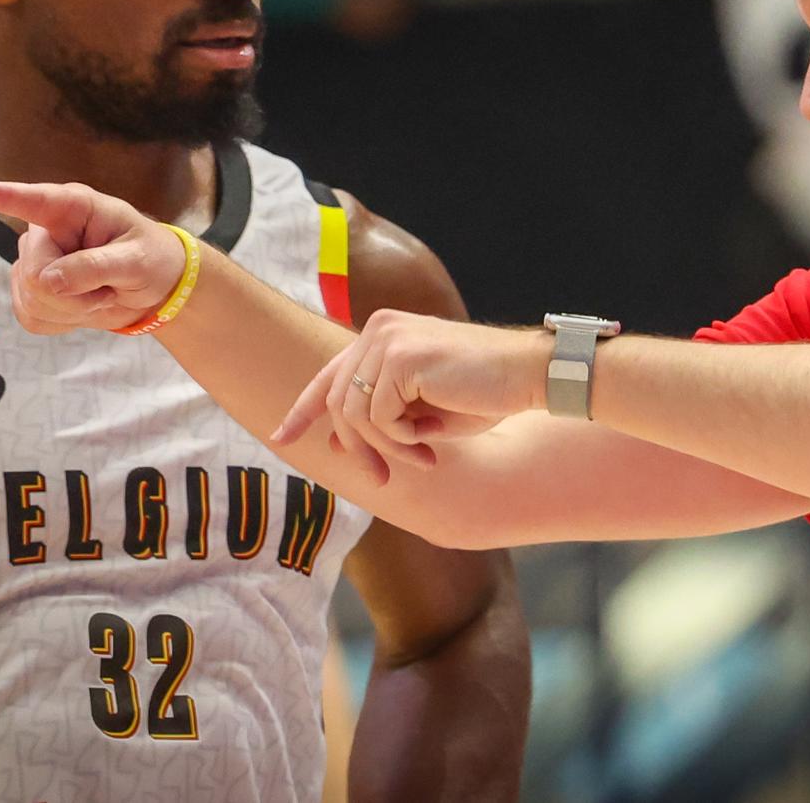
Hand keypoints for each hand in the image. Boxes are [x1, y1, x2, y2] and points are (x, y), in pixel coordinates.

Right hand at [0, 179, 186, 334]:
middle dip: (73, 293)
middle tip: (108, 288)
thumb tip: (47, 280)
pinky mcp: (30, 290)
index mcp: (73, 208)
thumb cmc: (151, 259)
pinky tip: (82, 307)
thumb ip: (95, 267)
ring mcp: (34, 260)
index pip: (31, 200)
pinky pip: (30, 316)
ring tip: (100, 293)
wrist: (153, 287)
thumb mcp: (136, 262)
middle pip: (35, 272)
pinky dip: (61, 322)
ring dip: (71, 310)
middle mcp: (46, 230)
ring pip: (30, 299)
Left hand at [272, 310, 550, 482]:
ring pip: (354, 416)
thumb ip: (382, 416)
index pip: (330, 373)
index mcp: (383, 334)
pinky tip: (432, 438)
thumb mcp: (423, 409)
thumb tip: (332, 441)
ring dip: (387, 449)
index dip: (302, 409)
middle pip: (337, 402)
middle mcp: (378, 328)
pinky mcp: (399, 358)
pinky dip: (402, 440)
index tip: (281, 438)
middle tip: (379, 481)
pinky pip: (378, 419)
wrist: (529, 376)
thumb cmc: (486, 393)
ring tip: (424, 457)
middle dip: (356, 450)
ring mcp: (386, 339)